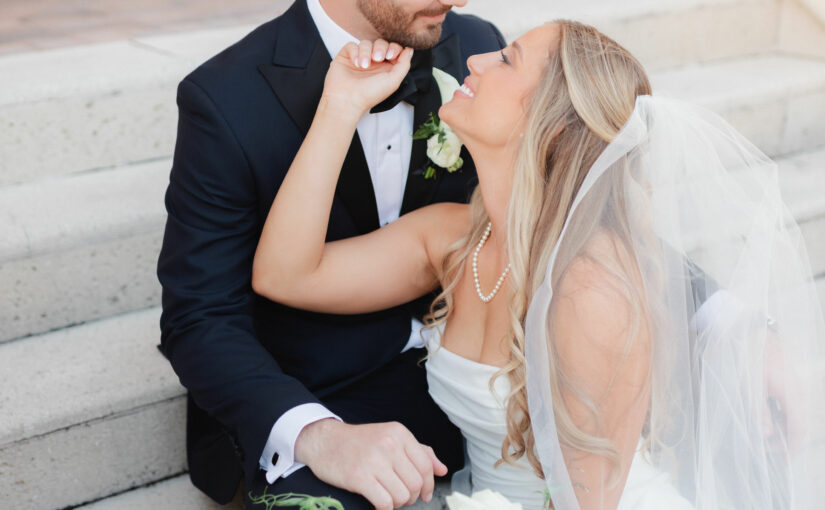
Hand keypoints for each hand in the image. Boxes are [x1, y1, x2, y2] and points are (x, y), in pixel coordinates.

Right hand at [295, 418, 447, 508]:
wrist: (324, 441)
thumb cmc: (359, 442)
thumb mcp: (391, 438)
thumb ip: (419, 452)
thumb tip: (442, 469)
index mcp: (399, 433)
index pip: (425, 465)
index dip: (428, 485)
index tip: (424, 494)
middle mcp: (388, 445)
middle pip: (415, 483)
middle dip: (411, 496)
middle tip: (401, 497)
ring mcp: (373, 461)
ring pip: (402, 495)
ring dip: (398, 503)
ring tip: (388, 498)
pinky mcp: (359, 477)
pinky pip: (385, 503)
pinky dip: (385, 509)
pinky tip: (379, 504)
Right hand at [321, 39, 413, 119]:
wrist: (347, 100)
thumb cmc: (370, 95)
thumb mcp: (393, 81)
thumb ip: (404, 65)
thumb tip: (410, 50)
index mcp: (386, 68)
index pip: (394, 49)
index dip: (394, 48)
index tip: (390, 56)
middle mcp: (373, 63)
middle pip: (381, 43)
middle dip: (381, 48)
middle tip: (377, 58)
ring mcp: (360, 58)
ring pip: (366, 43)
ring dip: (366, 52)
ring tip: (363, 66)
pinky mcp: (346, 56)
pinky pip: (352, 45)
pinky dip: (355, 52)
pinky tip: (355, 64)